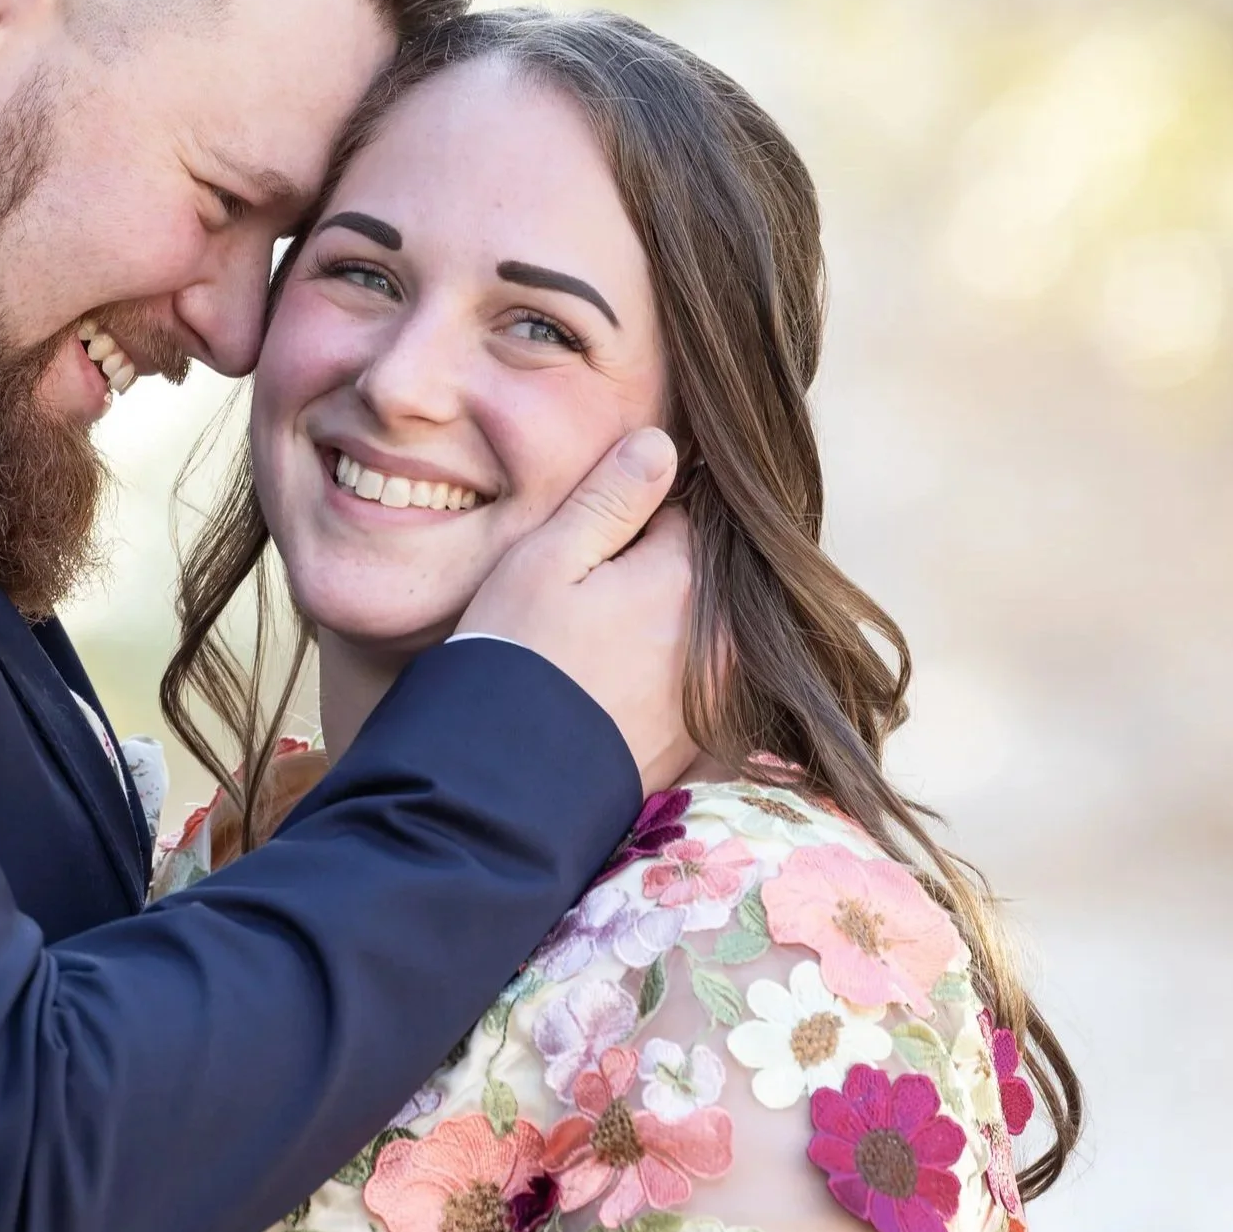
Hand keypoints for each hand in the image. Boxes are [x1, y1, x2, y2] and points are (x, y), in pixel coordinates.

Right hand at [456, 427, 695, 796]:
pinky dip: (670, 667)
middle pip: (703, 566)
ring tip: (598, 636)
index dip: (635, 514)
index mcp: (687, 575)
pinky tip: (614, 680)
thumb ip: (609, 498)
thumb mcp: (544, 560)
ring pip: (704, 620)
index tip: (594, 535)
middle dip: (660, 564)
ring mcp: (720, 688)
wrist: (508, 787)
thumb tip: (663, 444)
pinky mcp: (705, 734)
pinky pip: (701, 674)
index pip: (684, 509)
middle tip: (591, 590)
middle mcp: (724, 632)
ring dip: (666, 617)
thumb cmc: (516, 660)